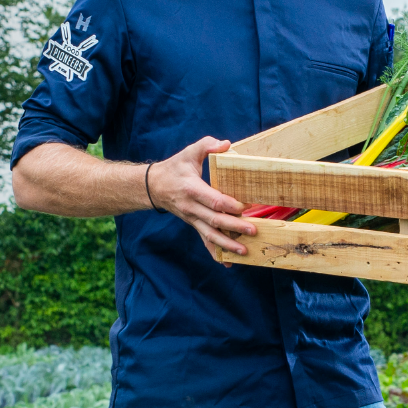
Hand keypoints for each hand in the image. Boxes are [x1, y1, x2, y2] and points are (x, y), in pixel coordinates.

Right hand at [148, 137, 255, 257]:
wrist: (154, 186)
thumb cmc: (174, 168)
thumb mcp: (188, 152)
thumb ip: (207, 145)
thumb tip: (226, 144)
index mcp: (192, 189)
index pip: (213, 200)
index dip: (229, 204)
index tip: (245, 206)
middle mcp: (191, 207)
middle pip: (215, 220)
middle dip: (234, 227)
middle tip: (253, 230)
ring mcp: (192, 219)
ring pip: (210, 235)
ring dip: (228, 245)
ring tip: (244, 251)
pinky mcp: (194, 225)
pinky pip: (205, 240)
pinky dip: (215, 253)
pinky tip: (227, 263)